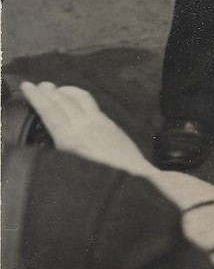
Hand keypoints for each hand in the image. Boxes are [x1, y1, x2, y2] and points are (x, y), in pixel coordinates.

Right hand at [19, 82, 156, 180]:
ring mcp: (96, 122)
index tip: (26, 86)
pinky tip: (72, 94)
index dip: (36, 98)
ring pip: (75, 99)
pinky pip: (89, 101)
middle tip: (34, 85)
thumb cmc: (96, 183)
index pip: (49, 112)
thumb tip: (47, 139)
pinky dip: (76, 94)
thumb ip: (58, 154)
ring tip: (49, 87)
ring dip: (61, 91)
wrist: (132, 177)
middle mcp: (82, 127)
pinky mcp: (107, 121)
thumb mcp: (70, 173)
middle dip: (46, 92)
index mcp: (70, 141)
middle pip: (61, 102)